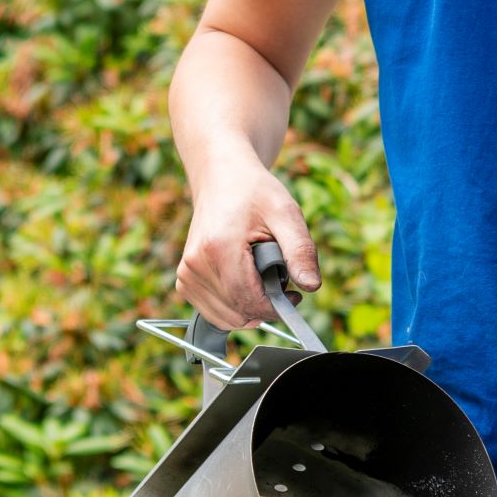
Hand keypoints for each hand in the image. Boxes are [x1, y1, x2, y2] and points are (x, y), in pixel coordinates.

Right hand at [176, 161, 319, 327]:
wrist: (222, 179)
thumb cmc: (254, 193)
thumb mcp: (286, 213)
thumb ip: (300, 251)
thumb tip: (311, 286)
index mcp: (218, 248)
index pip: (248, 302)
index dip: (276, 307)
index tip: (294, 295)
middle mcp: (195, 265)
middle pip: (238, 312)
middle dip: (265, 305)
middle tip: (278, 277)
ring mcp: (186, 274)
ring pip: (226, 318)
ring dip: (250, 306)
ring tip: (259, 273)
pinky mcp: (185, 281)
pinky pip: (214, 313)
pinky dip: (235, 306)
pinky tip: (244, 281)